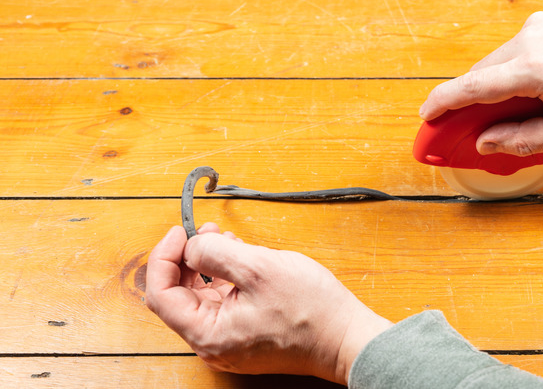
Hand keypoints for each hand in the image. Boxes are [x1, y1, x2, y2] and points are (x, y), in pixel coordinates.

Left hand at [145, 224, 392, 384]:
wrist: (347, 339)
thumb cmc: (311, 310)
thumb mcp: (259, 267)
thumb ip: (215, 253)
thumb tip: (191, 246)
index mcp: (208, 334)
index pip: (161, 295)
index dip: (165, 257)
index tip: (182, 231)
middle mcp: (213, 346)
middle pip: (179, 297)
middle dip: (187, 258)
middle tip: (206, 230)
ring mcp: (230, 344)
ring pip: (201, 299)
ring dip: (206, 266)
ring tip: (226, 240)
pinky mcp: (246, 338)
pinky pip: (222, 306)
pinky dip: (224, 280)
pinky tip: (240, 261)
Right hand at [419, 12, 542, 155]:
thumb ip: (525, 139)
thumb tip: (488, 143)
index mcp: (537, 69)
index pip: (475, 87)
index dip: (444, 102)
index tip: (426, 115)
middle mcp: (532, 40)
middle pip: (481, 74)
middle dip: (468, 101)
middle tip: (462, 128)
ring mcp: (538, 27)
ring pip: (497, 62)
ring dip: (492, 87)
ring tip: (507, 114)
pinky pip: (513, 52)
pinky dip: (509, 73)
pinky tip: (527, 92)